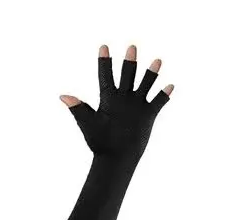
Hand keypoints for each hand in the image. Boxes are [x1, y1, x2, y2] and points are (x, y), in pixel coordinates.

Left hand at [61, 45, 173, 160]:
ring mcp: (136, 106)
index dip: (104, 62)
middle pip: (127, 75)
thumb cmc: (99, 143)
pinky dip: (164, 95)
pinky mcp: (147, 116)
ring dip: (151, 74)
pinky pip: (158, 102)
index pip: (105, 76)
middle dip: (130, 62)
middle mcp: (123, 99)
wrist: (116, 158)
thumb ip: (78, 107)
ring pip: (145, 85)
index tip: (103, 47)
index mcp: (108, 99)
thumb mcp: (88, 123)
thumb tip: (62, 96)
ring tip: (157, 60)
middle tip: (131, 47)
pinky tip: (170, 85)